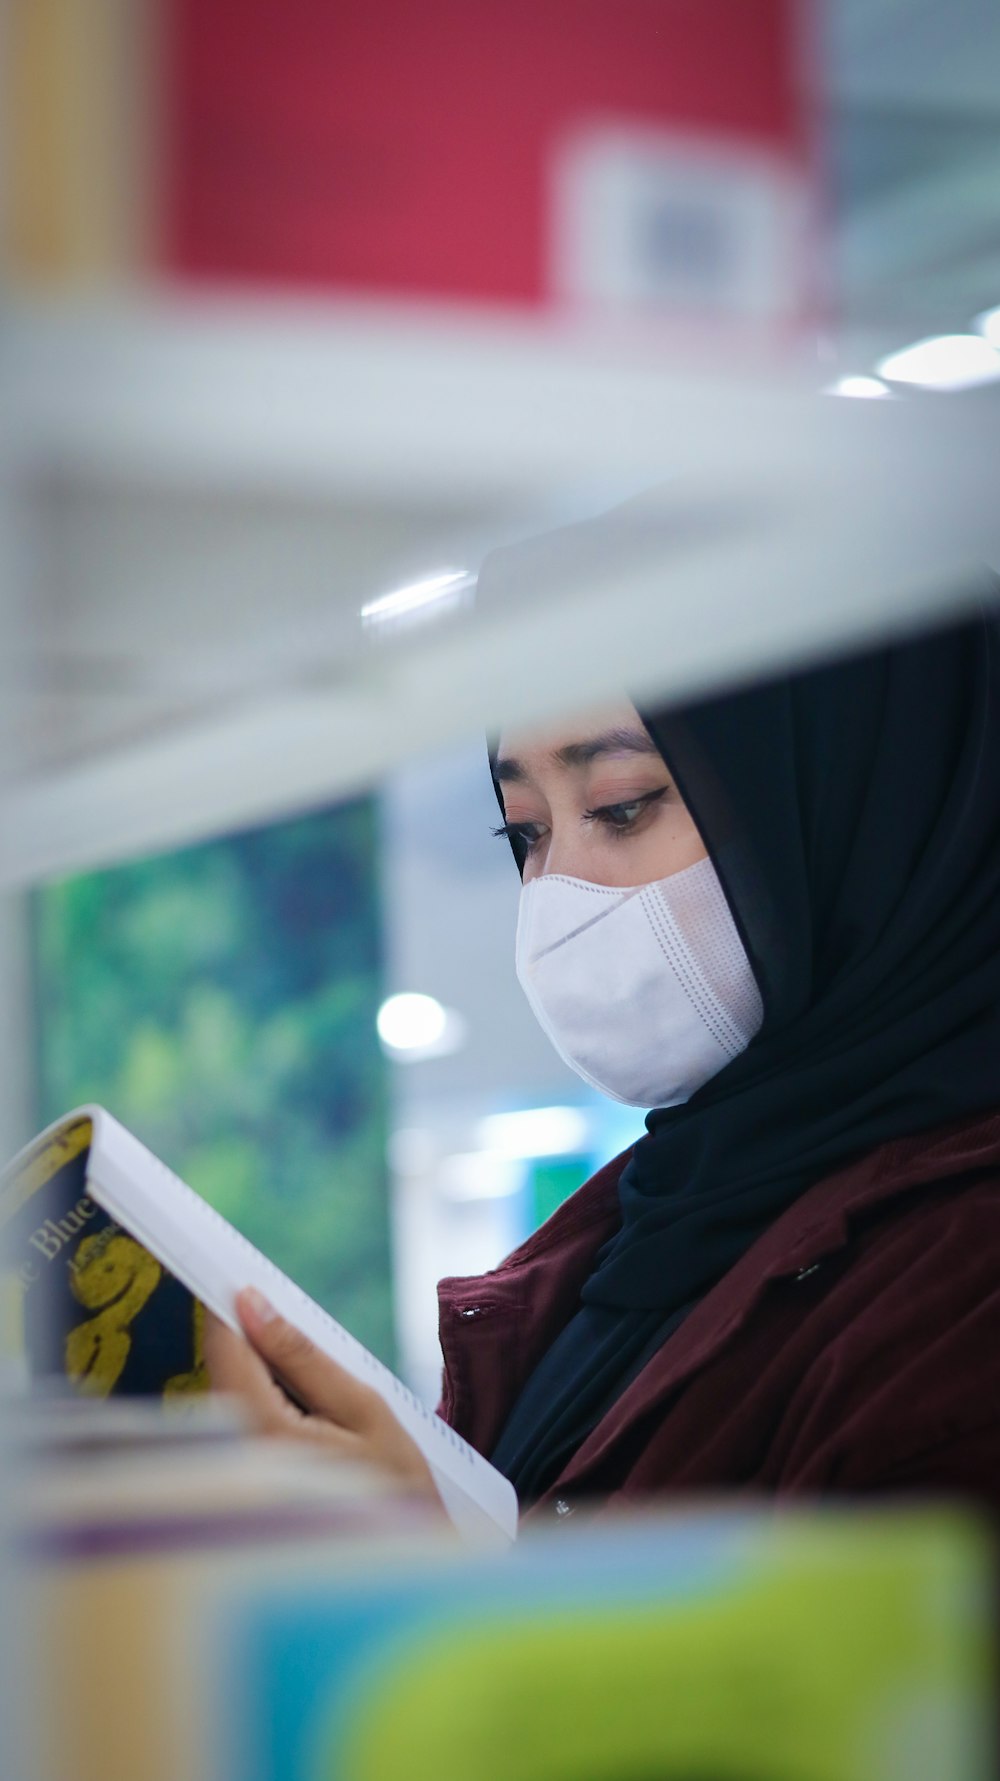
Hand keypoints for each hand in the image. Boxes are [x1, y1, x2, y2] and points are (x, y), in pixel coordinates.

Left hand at [203, 1286, 441, 1505]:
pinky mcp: (240, 1486)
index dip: (228, 1311)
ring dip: (255, 1375)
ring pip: (227, 1399)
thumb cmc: (394, 1482)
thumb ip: (301, 1355)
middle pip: (222, 1376)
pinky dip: (260, 1403)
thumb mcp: (362, 1405)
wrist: (405, 1557)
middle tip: (283, 1321)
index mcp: (266, 1436)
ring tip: (309, 1388)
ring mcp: (233, 1477)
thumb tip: (251, 1303)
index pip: (226, 1354)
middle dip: (246, 1343)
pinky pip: (236, 1425)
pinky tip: (300, 1411)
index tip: (234, 1276)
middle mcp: (236, 1460)